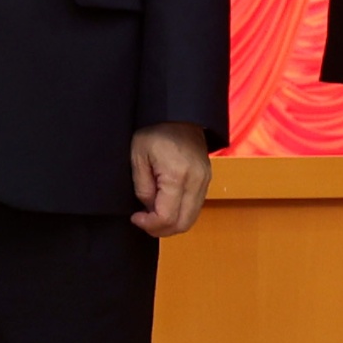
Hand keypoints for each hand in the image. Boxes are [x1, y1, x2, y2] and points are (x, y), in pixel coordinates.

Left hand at [130, 122, 212, 236]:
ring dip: (171, 222)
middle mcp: (197, 181)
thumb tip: (149, 209)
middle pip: (183, 224)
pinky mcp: (206, 179)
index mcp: (178, 175)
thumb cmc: (155, 130)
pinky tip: (165, 203)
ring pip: (191, 218)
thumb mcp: (138, 157)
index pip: (167, 218)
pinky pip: (195, 207)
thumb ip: (142, 188)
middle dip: (161, 229)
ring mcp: (205, 181)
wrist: (179, 113)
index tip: (136, 218)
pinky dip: (180, 212)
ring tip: (152, 211)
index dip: (149, 225)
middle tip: (144, 220)